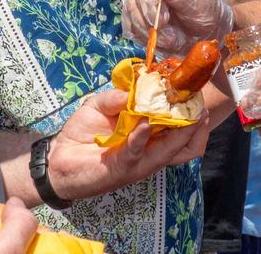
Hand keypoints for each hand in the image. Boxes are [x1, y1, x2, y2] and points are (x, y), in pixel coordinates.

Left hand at [47, 89, 209, 200]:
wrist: (59, 159)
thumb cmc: (81, 133)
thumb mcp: (98, 106)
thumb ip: (114, 97)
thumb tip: (132, 92)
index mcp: (145, 133)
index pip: (172, 123)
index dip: (185, 109)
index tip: (195, 91)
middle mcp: (147, 148)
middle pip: (179, 139)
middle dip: (193, 123)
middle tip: (202, 105)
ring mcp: (138, 160)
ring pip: (165, 149)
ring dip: (178, 132)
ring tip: (190, 116)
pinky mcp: (123, 168)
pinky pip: (136, 152)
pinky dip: (141, 138)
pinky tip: (145, 125)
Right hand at [123, 0, 232, 55]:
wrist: (203, 28)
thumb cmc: (204, 8)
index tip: (158, 1)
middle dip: (153, 17)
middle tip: (173, 33)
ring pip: (132, 14)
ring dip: (152, 33)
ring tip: (175, 40)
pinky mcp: (132, 18)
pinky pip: (131, 29)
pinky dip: (147, 40)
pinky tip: (164, 42)